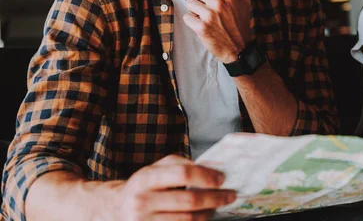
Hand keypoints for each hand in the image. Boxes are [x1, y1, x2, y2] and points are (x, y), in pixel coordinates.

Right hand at [104, 155, 235, 220]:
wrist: (115, 209)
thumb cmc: (143, 186)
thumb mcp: (154, 168)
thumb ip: (179, 164)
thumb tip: (210, 168)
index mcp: (145, 178)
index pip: (182, 174)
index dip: (206, 176)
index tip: (222, 178)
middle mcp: (142, 201)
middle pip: (189, 201)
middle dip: (215, 198)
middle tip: (230, 195)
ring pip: (188, 220)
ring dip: (208, 214)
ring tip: (217, 207)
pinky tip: (203, 217)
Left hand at [183, 0, 252, 62]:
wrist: (239, 49)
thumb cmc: (242, 24)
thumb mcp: (245, 2)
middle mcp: (219, 3)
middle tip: (206, 7)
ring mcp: (209, 15)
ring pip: (190, 3)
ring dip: (194, 10)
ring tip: (204, 17)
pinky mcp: (202, 27)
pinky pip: (187, 17)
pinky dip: (192, 21)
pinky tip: (201, 25)